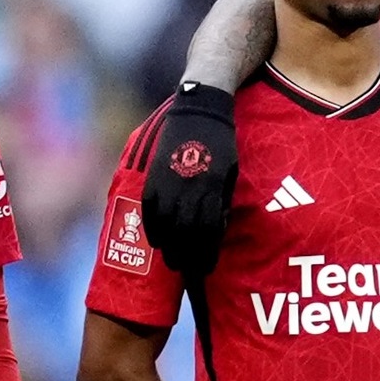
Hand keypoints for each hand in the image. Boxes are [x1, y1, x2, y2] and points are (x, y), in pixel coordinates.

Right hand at [132, 81, 239, 282]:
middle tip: (187, 270)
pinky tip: (156, 240)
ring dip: (169, 247)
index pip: (208, 231)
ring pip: (165, 224)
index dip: (207, 254)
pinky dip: (152, 226)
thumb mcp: (230, 173)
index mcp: (213, 188)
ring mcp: (170, 181)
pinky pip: (149, 207)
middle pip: (185, 233)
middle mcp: (191, 187)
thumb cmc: (222, 144)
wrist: (200, 110)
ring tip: (172, 260)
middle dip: (187, 257)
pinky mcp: (155, 174)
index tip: (206, 268)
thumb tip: (216, 230)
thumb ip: (222, 200)